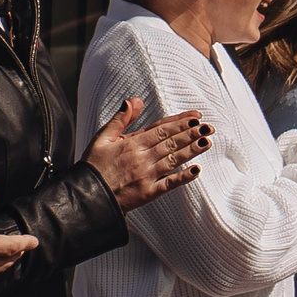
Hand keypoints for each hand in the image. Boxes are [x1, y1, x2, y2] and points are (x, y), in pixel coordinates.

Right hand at [80, 95, 212, 211]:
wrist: (87, 196)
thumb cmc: (94, 166)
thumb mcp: (102, 138)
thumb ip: (120, 119)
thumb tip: (133, 100)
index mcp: (131, 143)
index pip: (161, 129)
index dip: (180, 122)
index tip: (196, 117)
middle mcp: (141, 158)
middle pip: (171, 142)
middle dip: (191, 133)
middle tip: (209, 127)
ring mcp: (146, 175)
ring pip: (173, 159)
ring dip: (192, 150)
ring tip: (207, 141)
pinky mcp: (148, 192)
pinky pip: (169, 184)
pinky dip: (183, 177)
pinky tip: (197, 170)